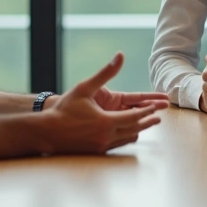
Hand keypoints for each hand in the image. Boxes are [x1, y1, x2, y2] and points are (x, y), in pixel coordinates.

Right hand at [40, 53, 168, 153]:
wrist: (46, 131)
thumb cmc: (65, 108)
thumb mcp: (85, 87)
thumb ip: (106, 72)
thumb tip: (120, 55)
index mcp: (106, 121)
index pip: (134, 116)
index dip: (147, 111)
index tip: (157, 106)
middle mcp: (106, 136)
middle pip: (135, 129)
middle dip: (148, 121)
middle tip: (159, 117)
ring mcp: (102, 145)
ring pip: (127, 138)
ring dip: (138, 130)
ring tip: (146, 123)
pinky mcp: (97, 150)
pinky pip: (118, 143)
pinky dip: (126, 136)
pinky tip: (129, 131)